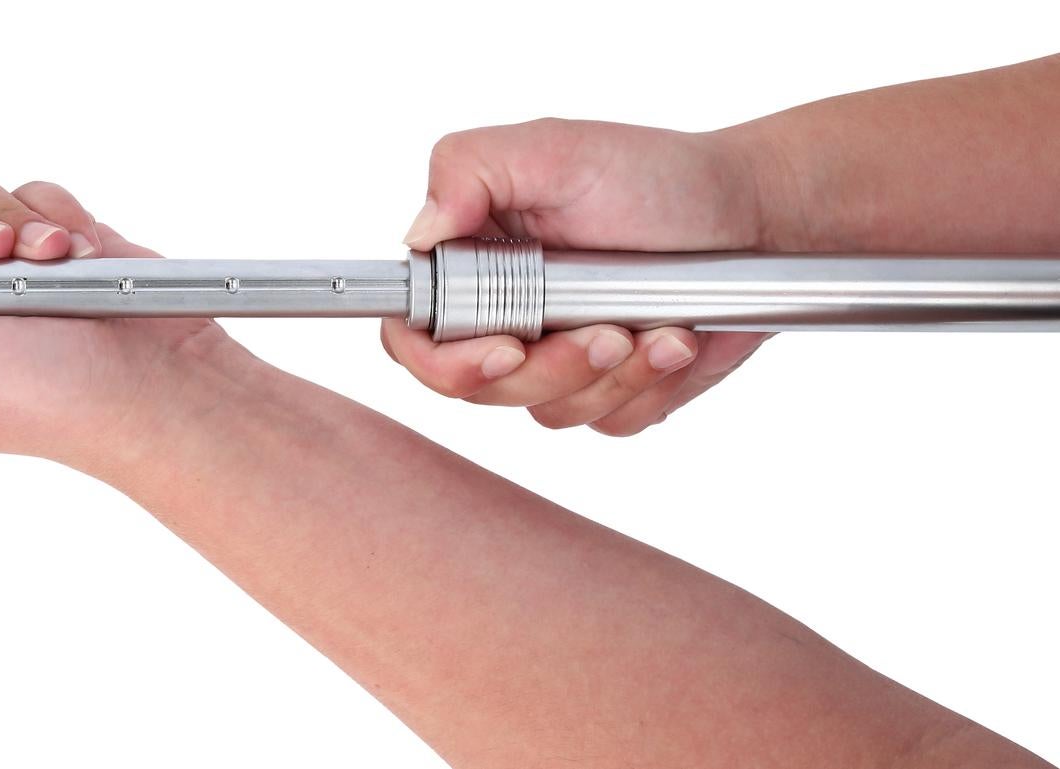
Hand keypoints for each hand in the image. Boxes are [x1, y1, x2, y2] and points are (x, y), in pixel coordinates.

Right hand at [382, 119, 773, 435]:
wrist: (751, 215)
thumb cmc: (654, 175)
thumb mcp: (555, 147)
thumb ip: (467, 170)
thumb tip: (418, 233)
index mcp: (471, 262)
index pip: (414, 336)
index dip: (445, 361)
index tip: (505, 348)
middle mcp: (501, 315)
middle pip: (479, 388)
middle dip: (550, 368)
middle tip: (607, 332)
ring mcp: (553, 357)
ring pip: (547, 411)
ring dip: (611, 375)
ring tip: (658, 324)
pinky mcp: (606, 388)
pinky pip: (606, 420)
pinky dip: (647, 386)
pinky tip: (675, 340)